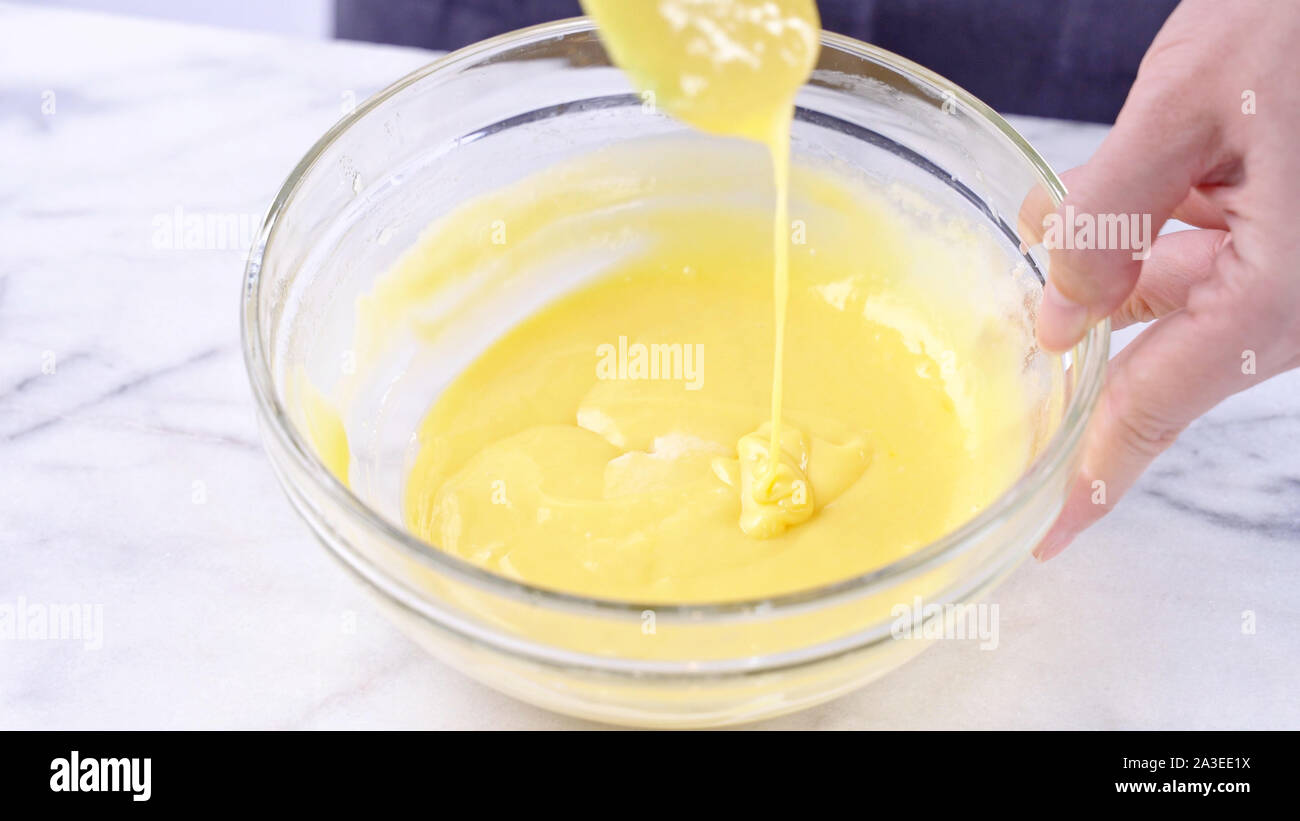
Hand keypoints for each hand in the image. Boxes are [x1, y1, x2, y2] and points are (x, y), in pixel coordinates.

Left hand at [1027, 0, 1299, 559]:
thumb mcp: (1196, 96)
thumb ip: (1113, 212)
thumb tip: (1058, 313)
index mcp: (1278, 289)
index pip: (1156, 407)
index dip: (1094, 476)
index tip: (1048, 535)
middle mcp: (1299, 296)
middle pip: (1165, 344)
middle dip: (1087, 315)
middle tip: (1024, 291)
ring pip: (1187, 288)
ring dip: (1120, 257)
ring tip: (1058, 214)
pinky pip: (1222, 244)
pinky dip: (1166, 218)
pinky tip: (1130, 180)